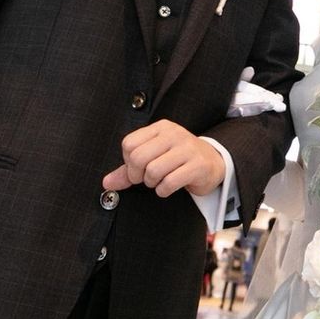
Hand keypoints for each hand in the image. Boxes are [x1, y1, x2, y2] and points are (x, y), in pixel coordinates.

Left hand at [103, 120, 224, 197]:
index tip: (138, 168)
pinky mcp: (197, 165)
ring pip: (153, 171)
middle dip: (137, 175)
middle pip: (138, 158)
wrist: (213, 162)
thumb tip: (106, 183)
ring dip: (152, 183)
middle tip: (146, 179)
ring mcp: (187, 148)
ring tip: (160, 181)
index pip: (129, 144)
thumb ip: (128, 169)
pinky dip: (164, 191)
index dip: (128, 162)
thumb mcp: (154, 157)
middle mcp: (174, 134)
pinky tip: (169, 187)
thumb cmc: (178, 159)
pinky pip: (169, 183)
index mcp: (161, 128)